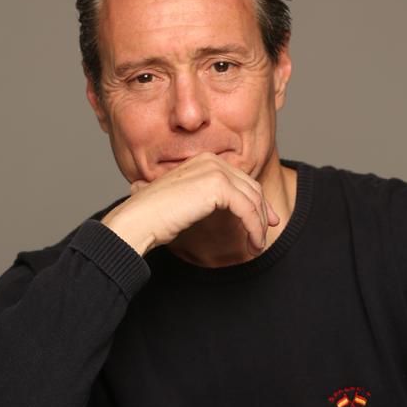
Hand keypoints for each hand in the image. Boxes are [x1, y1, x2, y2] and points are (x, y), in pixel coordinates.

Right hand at [100, 152, 278, 255]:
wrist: (139, 220)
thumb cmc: (153, 216)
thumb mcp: (184, 202)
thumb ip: (203, 199)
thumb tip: (221, 205)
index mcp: (202, 160)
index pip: (239, 179)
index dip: (255, 200)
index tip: (263, 220)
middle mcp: (211, 161)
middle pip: (250, 186)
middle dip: (263, 211)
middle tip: (268, 231)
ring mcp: (215, 171)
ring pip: (252, 199)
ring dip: (258, 225)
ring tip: (257, 246)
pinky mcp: (218, 187)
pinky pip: (247, 209)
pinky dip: (254, 228)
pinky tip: (253, 244)